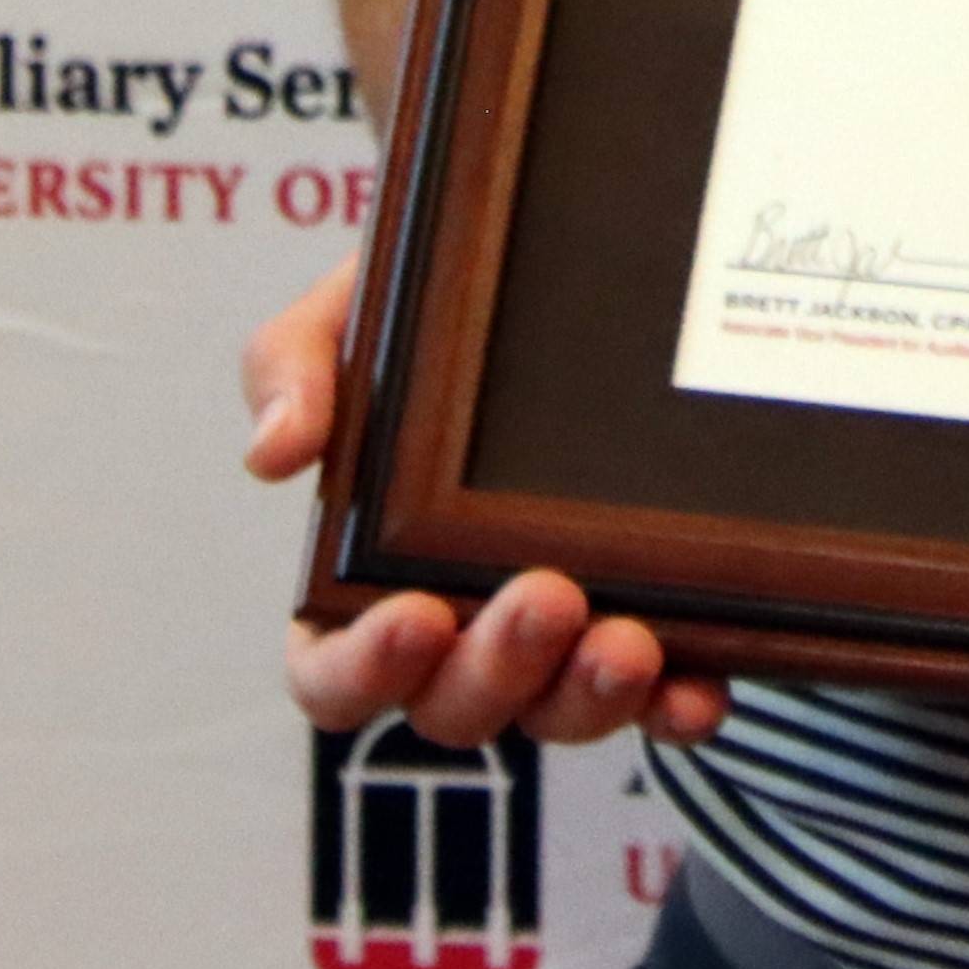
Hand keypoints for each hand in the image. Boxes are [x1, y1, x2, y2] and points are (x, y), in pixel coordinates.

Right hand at [245, 252, 725, 750]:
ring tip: (629, 641)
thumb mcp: (355, 314)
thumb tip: (274, 453)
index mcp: (365, 578)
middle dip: (500, 666)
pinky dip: (672, 707)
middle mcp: (458, 630)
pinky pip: (657, 697)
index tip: (414, 617)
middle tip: (548, 597)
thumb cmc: (435, 311)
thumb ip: (292, 366)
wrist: (563, 256)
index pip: (334, 671)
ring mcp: (553, 644)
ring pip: (556, 712)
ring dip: (589, 696)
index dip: (364, 669)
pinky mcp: (646, 630)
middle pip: (457, 705)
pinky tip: (694, 693)